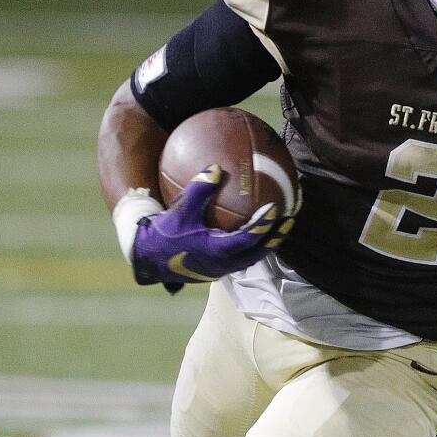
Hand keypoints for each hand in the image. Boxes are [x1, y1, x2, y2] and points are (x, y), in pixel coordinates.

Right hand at [130, 165, 292, 289]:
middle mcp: (222, 265)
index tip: (276, 210)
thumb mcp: (179, 209)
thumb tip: (216, 167)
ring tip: (280, 228)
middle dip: (275, 238)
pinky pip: (240, 257)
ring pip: (251, 257)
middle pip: (258, 253)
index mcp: (215, 251)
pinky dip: (252, 245)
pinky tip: (256, 231)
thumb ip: (198, 189)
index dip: (263, 226)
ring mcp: (220, 270)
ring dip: (267, 243)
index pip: (247, 239)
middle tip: (290, 220)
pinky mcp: (216, 269)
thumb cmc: (162, 234)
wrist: (146, 259)